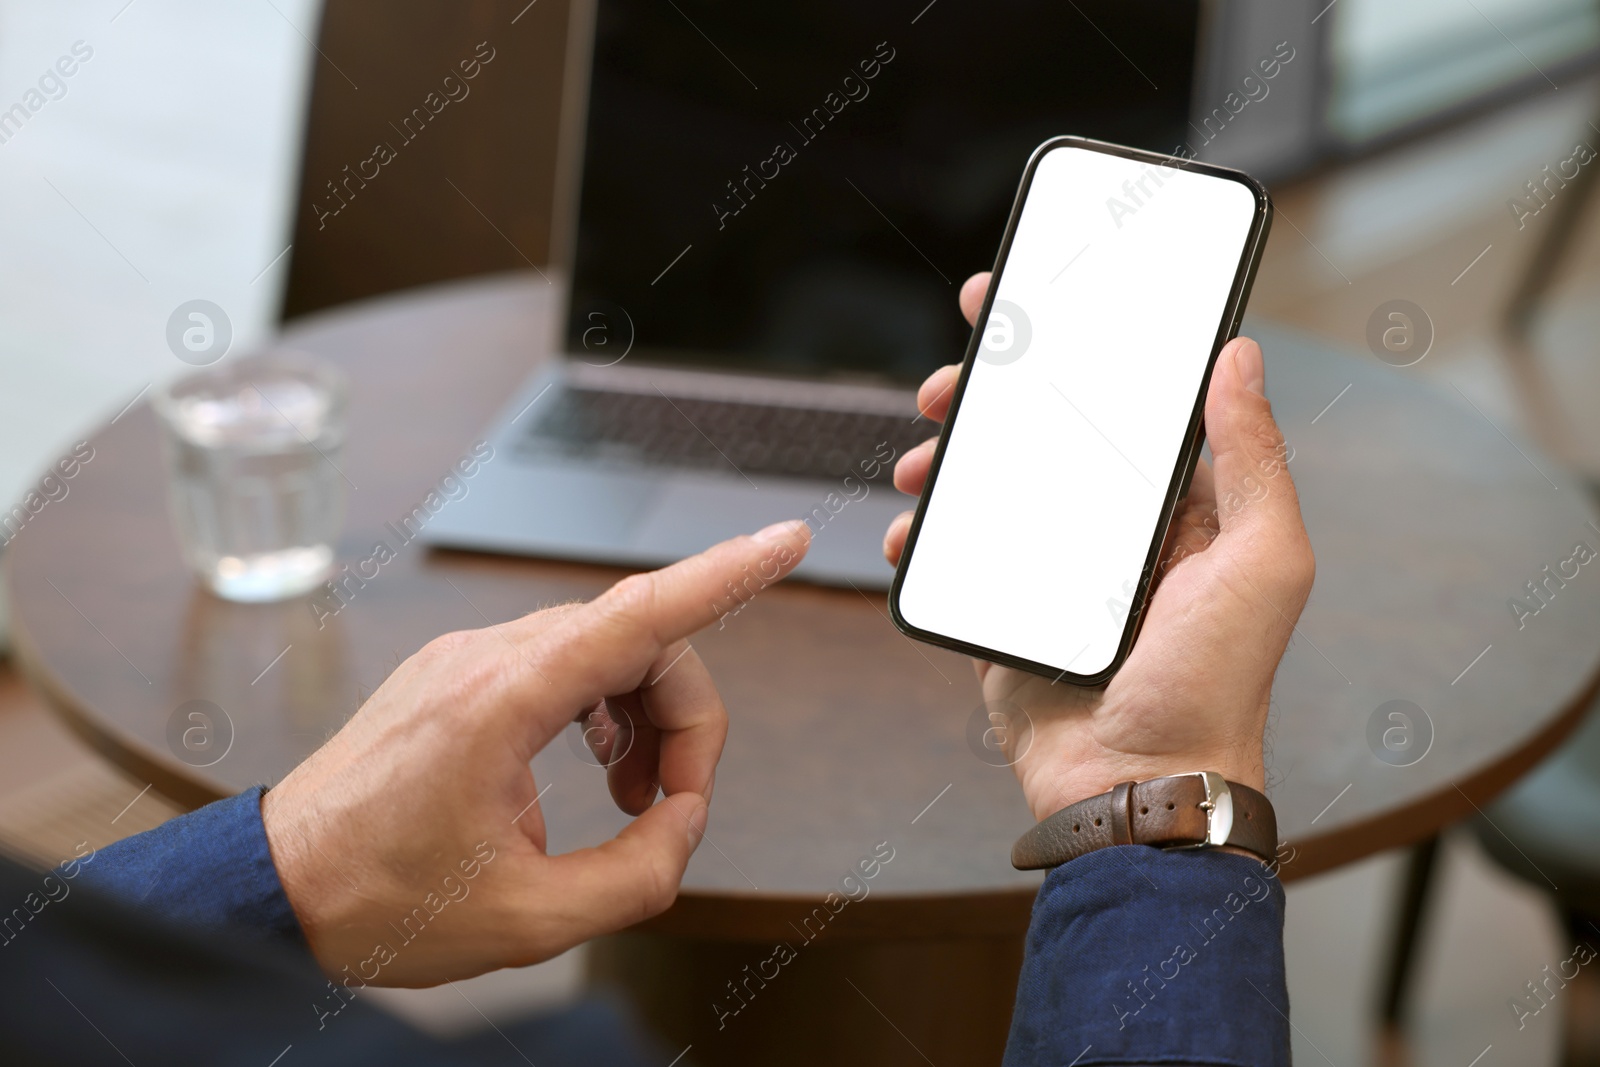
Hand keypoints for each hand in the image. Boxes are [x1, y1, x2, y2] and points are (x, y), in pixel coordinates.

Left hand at [262, 521, 811, 986]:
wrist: (275, 888)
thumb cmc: (377, 900)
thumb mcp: (528, 921)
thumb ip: (638, 875)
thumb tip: (683, 824)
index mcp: (502, 701)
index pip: (640, 613)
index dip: (726, 574)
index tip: (785, 541)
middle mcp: (486, 659)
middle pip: (640, 641)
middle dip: (685, 718)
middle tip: (677, 807)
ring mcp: (469, 661)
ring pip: (605, 649)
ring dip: (645, 717)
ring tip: (637, 799)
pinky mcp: (459, 677)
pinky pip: (562, 664)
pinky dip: (604, 711)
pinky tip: (601, 769)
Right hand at [885, 273, 1313, 821]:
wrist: (1139, 791)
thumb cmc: (1216, 686)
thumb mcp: (1263, 562)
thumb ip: (1255, 459)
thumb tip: (1240, 356)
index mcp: (1176, 505)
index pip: (1121, 403)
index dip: (1075, 347)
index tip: (1026, 301)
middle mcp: (1113, 530)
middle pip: (1041, 435)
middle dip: (989, 398)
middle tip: (948, 383)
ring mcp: (1054, 572)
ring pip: (989, 487)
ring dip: (946, 461)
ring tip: (919, 460)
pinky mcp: (1005, 612)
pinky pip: (955, 557)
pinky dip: (922, 537)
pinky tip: (906, 529)